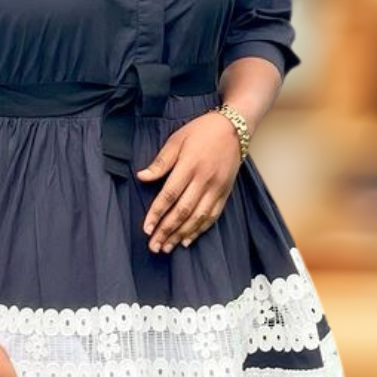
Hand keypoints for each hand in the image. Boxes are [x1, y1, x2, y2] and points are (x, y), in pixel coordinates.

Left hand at [136, 109, 242, 252]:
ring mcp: (216, 188)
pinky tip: (188, 240)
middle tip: (154, 246)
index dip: (156, 214)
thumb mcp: (177, 139)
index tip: (146, 229)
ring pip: (197, 218)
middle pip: (182, 211)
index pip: (169, 195)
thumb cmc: (201, 131)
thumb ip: (161, 161)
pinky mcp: (225, 193)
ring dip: (181, 235)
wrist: (234, 128)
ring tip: (167, 247)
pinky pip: (212, 216)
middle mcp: (204, 180)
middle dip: (166, 231)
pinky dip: (200, 230)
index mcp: (189, 166)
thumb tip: (142, 177)